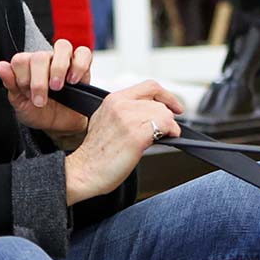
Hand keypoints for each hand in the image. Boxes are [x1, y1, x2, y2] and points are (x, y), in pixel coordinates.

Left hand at [0, 40, 92, 140]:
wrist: (60, 127)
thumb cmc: (39, 113)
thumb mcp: (20, 104)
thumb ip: (10, 84)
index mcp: (27, 67)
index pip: (20, 59)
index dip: (22, 78)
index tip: (28, 96)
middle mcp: (45, 60)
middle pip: (39, 56)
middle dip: (39, 81)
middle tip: (41, 100)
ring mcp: (64, 61)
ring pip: (62, 47)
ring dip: (58, 68)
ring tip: (57, 87)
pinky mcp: (82, 66)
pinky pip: (84, 54)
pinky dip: (79, 65)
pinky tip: (73, 81)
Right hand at [64, 80, 183, 203]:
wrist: (85, 172)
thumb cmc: (96, 154)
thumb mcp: (105, 121)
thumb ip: (126, 111)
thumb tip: (150, 113)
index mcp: (113, 100)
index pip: (149, 86)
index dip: (167, 96)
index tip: (175, 107)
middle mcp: (120, 106)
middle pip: (159, 103)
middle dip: (167, 118)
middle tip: (166, 130)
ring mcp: (128, 119)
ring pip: (164, 113)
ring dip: (169, 127)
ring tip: (162, 137)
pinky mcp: (136, 135)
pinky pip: (164, 126)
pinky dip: (170, 133)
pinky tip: (166, 139)